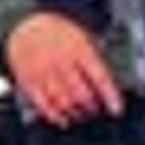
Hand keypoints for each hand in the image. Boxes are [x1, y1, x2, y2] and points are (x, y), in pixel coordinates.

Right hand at [2, 13, 122, 126]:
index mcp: (79, 48)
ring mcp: (44, 73)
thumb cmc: (59, 35)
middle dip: (92, 107)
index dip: (110, 96)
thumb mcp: (83, 38)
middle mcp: (61, 61)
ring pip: (63, 102)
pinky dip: (55, 116)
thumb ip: (96, 61)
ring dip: (76, 113)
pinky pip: (44, 105)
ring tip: (81, 114)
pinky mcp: (30, 82)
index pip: (99, 76)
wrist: (27, 25)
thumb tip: (109, 87)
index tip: (116, 110)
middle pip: (81, 94)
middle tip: (95, 110)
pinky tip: (63, 119)